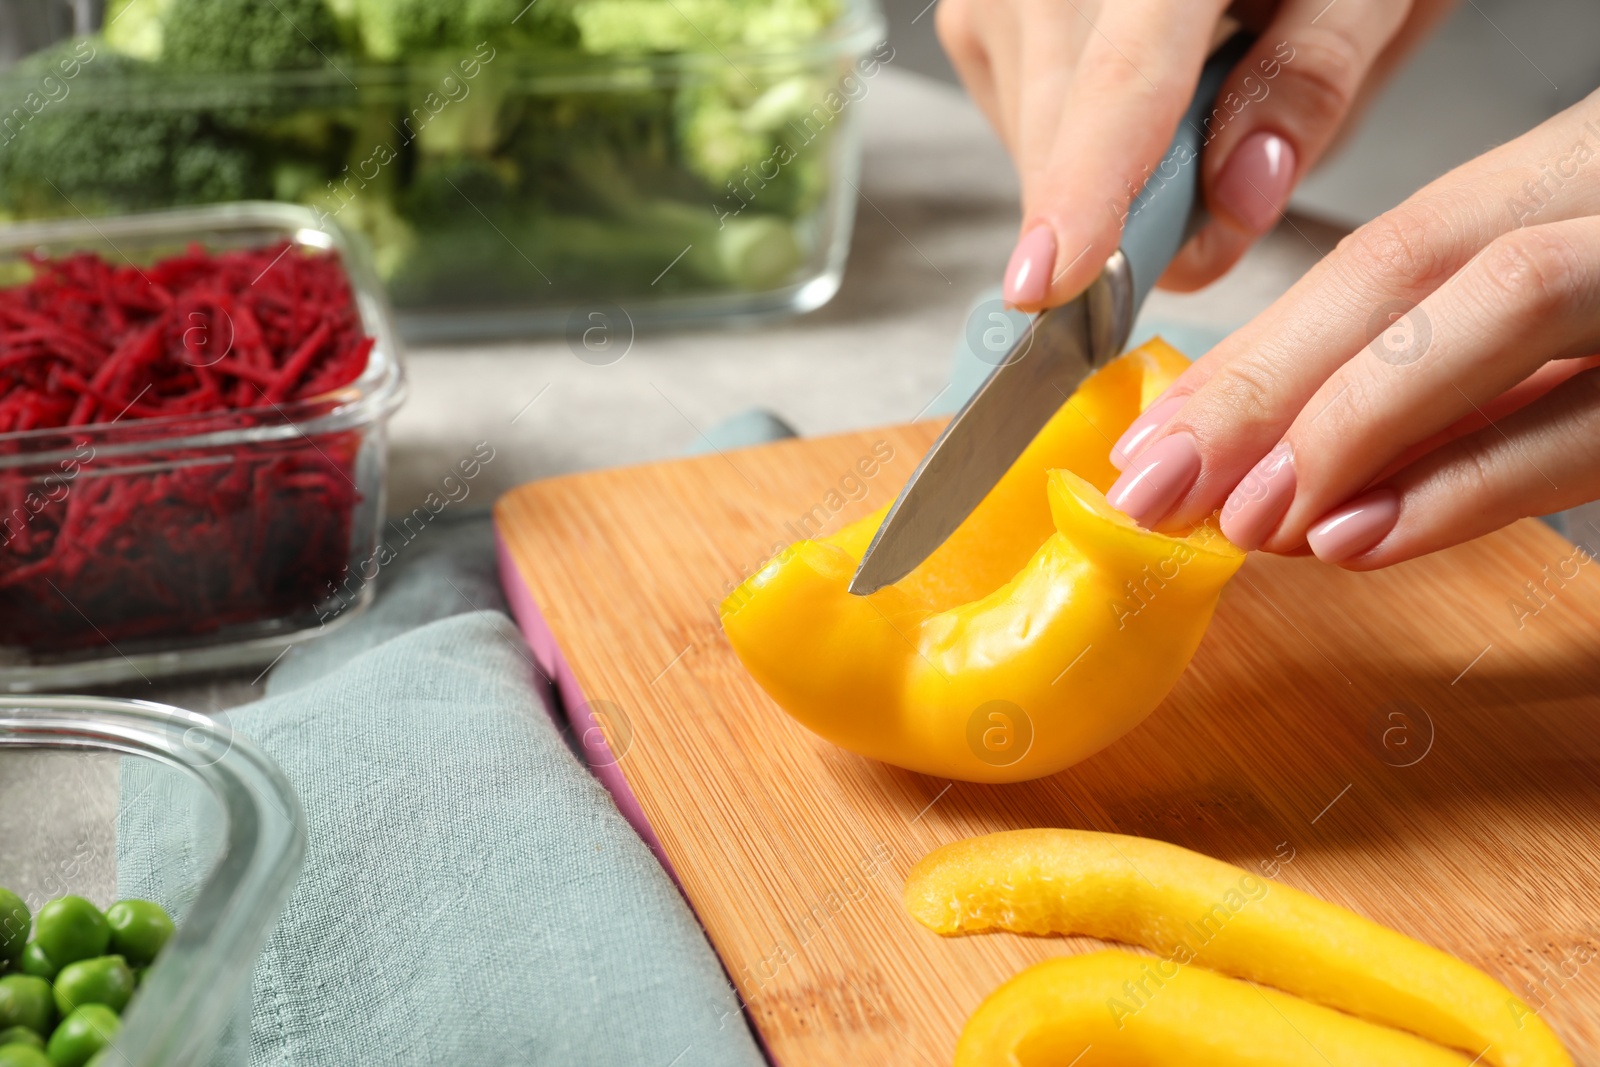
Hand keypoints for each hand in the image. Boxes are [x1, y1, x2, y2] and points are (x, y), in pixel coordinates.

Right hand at [936, 0, 1453, 308]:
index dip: (1088, 189)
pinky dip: (1084, 148)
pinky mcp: (980, 20)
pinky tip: (1140, 100)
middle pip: (1072, 133)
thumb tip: (1237, 200)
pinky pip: (1025, 132)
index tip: (1055, 284)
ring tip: (1190, 107)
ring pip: (1040, 146)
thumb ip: (1315, 79)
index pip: (1122, 77)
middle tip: (1226, 208)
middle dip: (1138, 212)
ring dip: (1114, 176)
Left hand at [1104, 89, 1599, 567]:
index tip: (1152, 441)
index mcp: (1563, 175)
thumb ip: (1431, 369)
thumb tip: (1261, 458)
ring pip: (1506, 305)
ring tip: (1250, 520)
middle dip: (1262, 388)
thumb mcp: (1545, 318)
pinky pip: (1591, 421)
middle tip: (1157, 489)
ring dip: (1351, 425)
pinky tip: (1364, 533)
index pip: (1381, 249)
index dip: (1253, 354)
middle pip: (1413, 261)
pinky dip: (1473, 482)